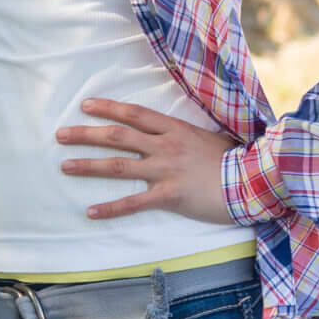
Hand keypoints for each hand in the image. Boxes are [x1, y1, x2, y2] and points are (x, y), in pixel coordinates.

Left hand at [57, 99, 238, 225]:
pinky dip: (110, 208)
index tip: (85, 106)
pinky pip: (133, 202)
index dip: (108, 108)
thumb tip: (172, 133)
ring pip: (118, 166)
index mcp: (175, 129)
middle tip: (60, 135)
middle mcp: (166, 146)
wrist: (257, 180)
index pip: (134, 114)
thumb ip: (186, 135)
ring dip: (88, 166)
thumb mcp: (209, 137)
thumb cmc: (237, 159)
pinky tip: (90, 212)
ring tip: (64, 166)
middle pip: (118, 137)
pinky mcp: (170, 196)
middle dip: (86, 134)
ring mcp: (166, 170)